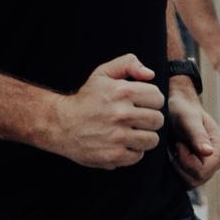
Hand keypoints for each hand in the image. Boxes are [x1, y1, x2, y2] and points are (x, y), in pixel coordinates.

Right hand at [45, 54, 167, 168]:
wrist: (61, 124)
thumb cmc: (86, 99)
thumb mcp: (103, 73)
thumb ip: (128, 64)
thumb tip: (150, 74)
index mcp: (122, 91)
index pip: (158, 98)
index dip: (151, 100)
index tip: (141, 103)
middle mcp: (122, 114)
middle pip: (157, 120)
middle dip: (150, 119)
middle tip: (137, 119)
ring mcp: (118, 136)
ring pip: (152, 140)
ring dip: (144, 136)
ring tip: (132, 132)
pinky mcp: (114, 155)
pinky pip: (138, 155)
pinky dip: (132, 151)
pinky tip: (122, 143)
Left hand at [166, 81, 219, 186]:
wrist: (179, 108)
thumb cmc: (183, 110)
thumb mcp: (188, 120)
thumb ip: (198, 135)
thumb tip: (208, 152)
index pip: (202, 171)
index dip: (185, 160)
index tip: (179, 143)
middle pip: (197, 179)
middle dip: (181, 164)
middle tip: (177, 145)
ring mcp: (211, 167)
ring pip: (191, 182)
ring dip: (178, 166)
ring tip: (177, 148)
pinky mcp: (201, 170)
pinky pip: (187, 180)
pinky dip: (178, 168)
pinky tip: (176, 154)